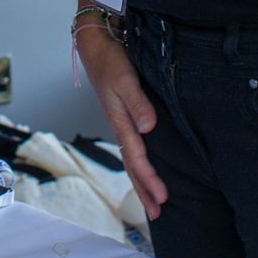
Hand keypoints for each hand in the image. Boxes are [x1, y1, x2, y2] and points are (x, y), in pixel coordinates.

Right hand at [74, 26, 167, 219]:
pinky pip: (133, 146)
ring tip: (152, 200)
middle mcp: (121, 125)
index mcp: (120, 121)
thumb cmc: (109, 59)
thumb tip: (148, 128)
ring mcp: (122, 121)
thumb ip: (137, 103)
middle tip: (157, 214)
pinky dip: (140, 163)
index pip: (137, 158)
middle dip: (144, 190)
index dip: (149, 179)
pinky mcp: (125, 114)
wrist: (94, 44)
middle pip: (132, 165)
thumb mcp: (124, 79)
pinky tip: (146, 166)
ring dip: (142, 180)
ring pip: (132, 158)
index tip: (162, 199)